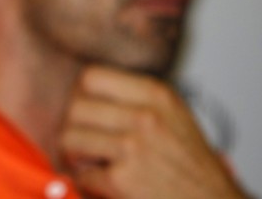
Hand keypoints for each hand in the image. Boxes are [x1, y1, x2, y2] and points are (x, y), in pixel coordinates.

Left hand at [59, 65, 247, 198]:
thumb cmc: (192, 165)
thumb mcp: (173, 116)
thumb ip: (134, 99)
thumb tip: (82, 91)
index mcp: (156, 95)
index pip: (91, 77)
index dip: (81, 96)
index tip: (86, 112)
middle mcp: (145, 117)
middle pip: (75, 108)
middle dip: (74, 128)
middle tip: (85, 142)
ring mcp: (133, 148)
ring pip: (70, 138)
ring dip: (76, 156)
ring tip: (92, 163)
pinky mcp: (123, 180)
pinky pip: (80, 174)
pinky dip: (86, 182)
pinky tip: (103, 184)